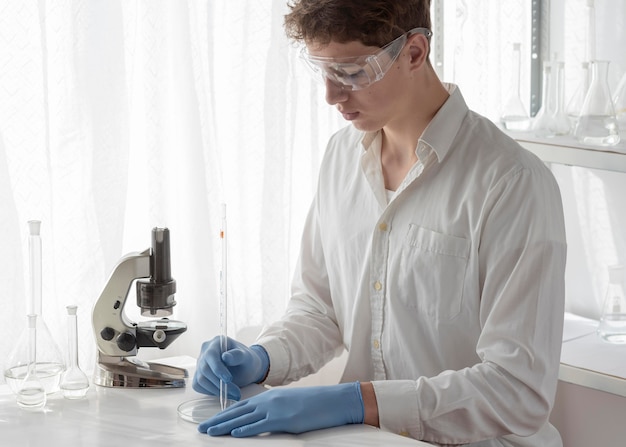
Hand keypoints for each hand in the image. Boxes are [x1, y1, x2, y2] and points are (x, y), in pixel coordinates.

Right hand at [192, 336, 268, 400]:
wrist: (246, 368)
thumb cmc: (246, 360)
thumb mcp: (247, 357)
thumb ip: (237, 355)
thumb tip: (225, 357)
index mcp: (216, 342)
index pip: (211, 355)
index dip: (218, 368)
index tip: (229, 379)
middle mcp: (205, 351)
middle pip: (205, 369)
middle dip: (220, 383)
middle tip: (235, 392)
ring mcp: (200, 364)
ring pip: (201, 380)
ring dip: (216, 390)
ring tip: (233, 394)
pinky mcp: (199, 375)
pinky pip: (199, 386)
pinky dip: (211, 392)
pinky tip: (223, 392)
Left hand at [198, 382, 363, 436]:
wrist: (332, 400)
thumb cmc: (313, 404)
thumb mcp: (289, 405)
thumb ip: (273, 411)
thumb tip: (263, 421)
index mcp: (269, 397)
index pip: (241, 407)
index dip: (224, 415)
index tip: (211, 422)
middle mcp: (268, 401)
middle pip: (237, 412)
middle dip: (217, 421)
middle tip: (201, 428)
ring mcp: (275, 410)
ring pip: (243, 418)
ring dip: (224, 426)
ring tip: (209, 432)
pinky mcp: (283, 420)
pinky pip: (260, 425)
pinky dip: (245, 429)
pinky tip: (234, 433)